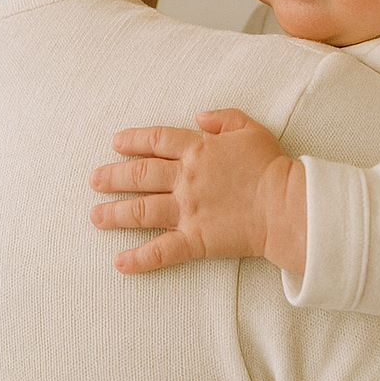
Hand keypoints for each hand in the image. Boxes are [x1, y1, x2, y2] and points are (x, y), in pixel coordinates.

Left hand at [89, 108, 306, 274]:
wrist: (285, 206)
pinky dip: (139, 259)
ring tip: (95, 217)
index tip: (116, 143)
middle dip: (113, 177)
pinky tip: (119, 263)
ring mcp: (188, 210)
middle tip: (94, 180)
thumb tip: (198, 118)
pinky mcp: (195, 240)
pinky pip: (161, 251)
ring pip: (142, 211)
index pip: (156, 141)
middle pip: (140, 175)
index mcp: (198, 149)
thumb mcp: (249, 128)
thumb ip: (222, 118)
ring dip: (115, 214)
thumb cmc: (271, 166)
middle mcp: (186, 179)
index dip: (134, 140)